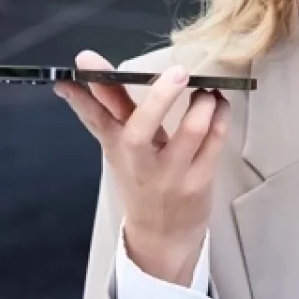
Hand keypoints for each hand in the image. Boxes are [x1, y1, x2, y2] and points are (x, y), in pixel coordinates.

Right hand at [55, 50, 230, 285]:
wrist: (161, 236)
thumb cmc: (141, 181)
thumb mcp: (119, 148)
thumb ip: (108, 109)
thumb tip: (77, 78)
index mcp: (117, 146)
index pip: (95, 116)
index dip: (86, 91)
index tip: (83, 62)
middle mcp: (140, 161)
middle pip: (142, 128)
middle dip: (160, 97)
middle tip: (178, 72)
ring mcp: (170, 174)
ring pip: (190, 132)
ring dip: (203, 104)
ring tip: (207, 91)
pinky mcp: (198, 182)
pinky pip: (215, 143)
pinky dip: (221, 118)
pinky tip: (220, 106)